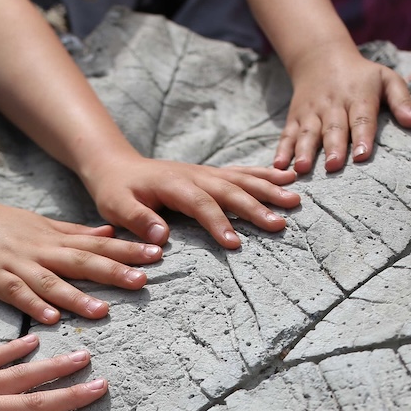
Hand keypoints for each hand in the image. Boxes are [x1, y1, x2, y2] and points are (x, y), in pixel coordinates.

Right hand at [0, 188, 162, 322]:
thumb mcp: (40, 223)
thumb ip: (74, 232)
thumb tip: (110, 233)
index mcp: (54, 238)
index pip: (98, 244)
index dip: (128, 249)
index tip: (158, 253)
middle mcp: (41, 250)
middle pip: (82, 261)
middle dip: (114, 271)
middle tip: (143, 280)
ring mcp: (17, 265)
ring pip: (52, 281)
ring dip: (77, 296)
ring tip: (102, 310)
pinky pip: (16, 294)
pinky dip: (33, 305)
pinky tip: (50, 319)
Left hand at [77, 152, 298, 249]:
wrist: (117, 166)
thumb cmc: (116, 192)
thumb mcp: (117, 207)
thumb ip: (138, 220)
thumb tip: (161, 238)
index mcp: (174, 185)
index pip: (201, 204)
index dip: (218, 223)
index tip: (235, 244)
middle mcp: (195, 175)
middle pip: (230, 190)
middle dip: (256, 207)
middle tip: (280, 223)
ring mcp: (206, 173)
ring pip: (242, 178)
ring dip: (269, 189)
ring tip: (295, 199)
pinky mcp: (211, 174)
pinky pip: (241, 173)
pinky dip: (264, 175)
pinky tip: (287, 178)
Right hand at [275, 47, 410, 173]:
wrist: (322, 57)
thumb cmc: (362, 76)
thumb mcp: (387, 79)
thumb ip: (401, 101)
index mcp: (359, 96)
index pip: (361, 118)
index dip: (362, 137)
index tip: (362, 156)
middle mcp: (333, 104)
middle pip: (333, 128)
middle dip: (333, 147)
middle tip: (333, 166)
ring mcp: (311, 112)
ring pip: (307, 133)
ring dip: (304, 151)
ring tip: (302, 169)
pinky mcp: (295, 117)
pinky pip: (287, 134)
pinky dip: (282, 150)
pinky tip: (278, 166)